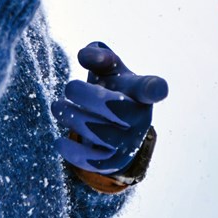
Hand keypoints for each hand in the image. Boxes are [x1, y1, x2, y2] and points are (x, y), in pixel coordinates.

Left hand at [53, 41, 165, 174]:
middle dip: (87, 95)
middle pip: (116, 107)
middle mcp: (140, 118)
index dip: (155, 89)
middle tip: (69, 87)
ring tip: (58, 106)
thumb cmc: (111, 88)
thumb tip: (85, 56)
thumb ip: (98, 55)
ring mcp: (129, 142)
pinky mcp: (114, 162)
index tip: (158, 90)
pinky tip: (59, 141)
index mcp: (141, 91)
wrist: (113, 126)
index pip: (151, 88)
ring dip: (72, 117)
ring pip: (98, 132)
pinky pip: (92, 160)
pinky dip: (72, 151)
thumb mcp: (108, 69)